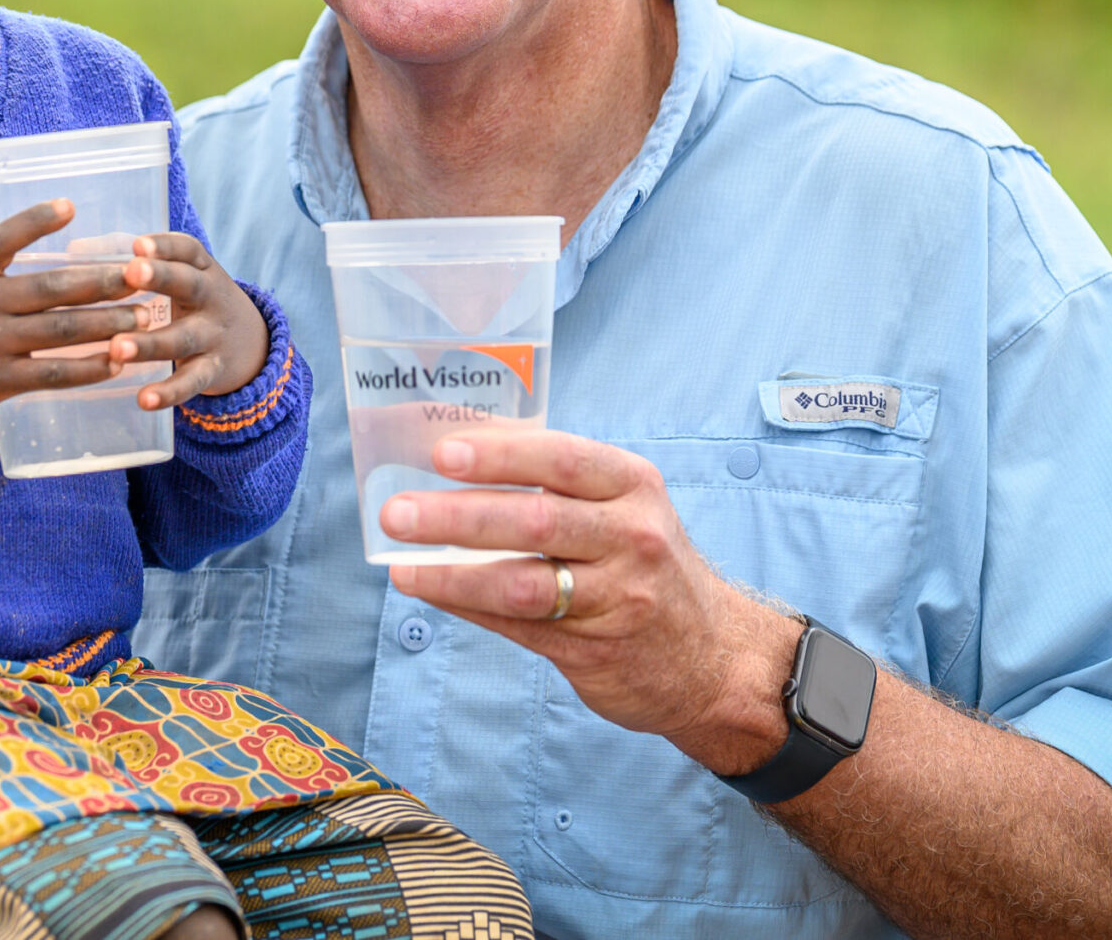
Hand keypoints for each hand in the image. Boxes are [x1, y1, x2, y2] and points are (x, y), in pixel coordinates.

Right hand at [0, 201, 267, 425]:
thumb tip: (4, 245)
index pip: (1, 240)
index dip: (34, 222)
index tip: (70, 207)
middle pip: (51, 289)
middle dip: (101, 281)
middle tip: (140, 275)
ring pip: (61, 331)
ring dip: (108, 324)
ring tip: (144, 319)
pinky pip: (52, 375)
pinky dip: (87, 368)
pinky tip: (116, 363)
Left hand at [99, 231, 271, 410]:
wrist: (251, 343)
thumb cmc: (193, 301)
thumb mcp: (178, 276)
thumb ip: (132, 263)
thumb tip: (75, 249)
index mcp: (201, 268)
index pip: (187, 250)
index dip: (164, 246)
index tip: (137, 244)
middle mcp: (211, 298)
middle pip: (189, 285)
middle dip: (161, 278)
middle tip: (131, 272)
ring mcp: (214, 335)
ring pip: (183, 338)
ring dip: (151, 343)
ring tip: (118, 347)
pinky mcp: (213, 370)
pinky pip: (192, 382)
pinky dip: (170, 392)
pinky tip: (144, 399)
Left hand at [379, 425, 802, 773]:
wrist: (714, 659)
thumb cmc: (646, 564)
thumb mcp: (624, 508)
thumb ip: (557, 484)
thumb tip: (456, 456)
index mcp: (632, 486)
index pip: (562, 459)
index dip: (501, 455)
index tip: (443, 453)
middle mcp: (631, 538)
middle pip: (536, 521)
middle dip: (458, 516)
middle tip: (398, 512)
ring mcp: (616, 597)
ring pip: (522, 582)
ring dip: (453, 573)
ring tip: (401, 563)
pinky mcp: (594, 648)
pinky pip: (518, 625)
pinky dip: (468, 605)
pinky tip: (431, 591)